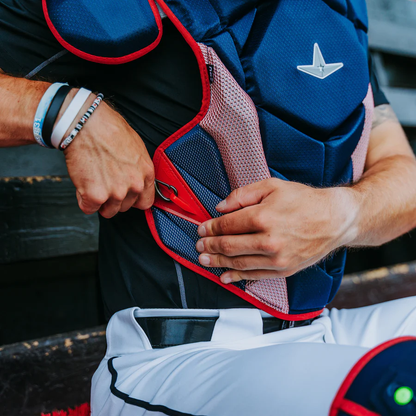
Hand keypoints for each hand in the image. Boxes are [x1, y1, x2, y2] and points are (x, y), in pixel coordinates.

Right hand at [63, 96, 154, 217]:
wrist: (86, 123)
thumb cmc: (108, 129)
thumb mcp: (136, 148)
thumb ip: (138, 169)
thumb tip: (133, 180)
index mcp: (146, 173)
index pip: (145, 202)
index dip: (133, 200)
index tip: (125, 197)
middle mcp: (134, 185)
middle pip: (125, 207)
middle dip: (114, 198)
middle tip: (104, 181)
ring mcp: (116, 192)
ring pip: (108, 211)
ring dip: (100, 201)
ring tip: (93, 181)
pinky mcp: (96, 196)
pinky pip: (89, 209)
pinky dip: (83, 200)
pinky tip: (83, 184)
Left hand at [196, 178, 357, 282]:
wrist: (335, 219)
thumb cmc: (305, 201)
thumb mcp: (272, 186)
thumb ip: (242, 195)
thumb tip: (221, 207)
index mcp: (264, 217)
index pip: (227, 225)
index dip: (210, 227)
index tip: (202, 228)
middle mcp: (269, 240)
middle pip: (229, 246)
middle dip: (210, 246)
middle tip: (199, 246)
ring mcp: (278, 258)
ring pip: (239, 263)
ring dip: (219, 262)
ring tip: (205, 260)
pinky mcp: (285, 269)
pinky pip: (256, 275)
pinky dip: (238, 277)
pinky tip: (225, 276)